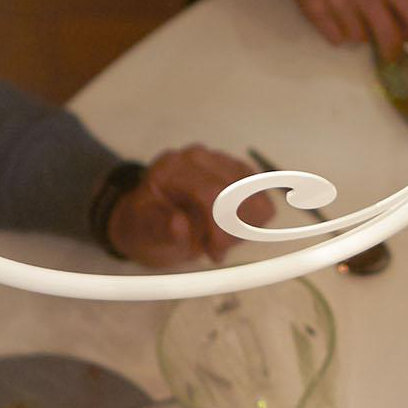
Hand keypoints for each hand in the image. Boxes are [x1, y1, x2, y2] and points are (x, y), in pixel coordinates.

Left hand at [106, 145, 271, 269]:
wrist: (154, 217)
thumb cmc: (149, 225)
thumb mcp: (146, 232)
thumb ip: (160, 228)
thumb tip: (178, 225)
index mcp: (172, 168)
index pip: (210, 192)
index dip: (220, 225)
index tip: (215, 250)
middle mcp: (197, 157)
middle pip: (239, 190)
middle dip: (233, 226)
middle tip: (215, 248)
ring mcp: (219, 160)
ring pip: (256, 193)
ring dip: (243, 224)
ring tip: (218, 237)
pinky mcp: (237, 169)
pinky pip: (261, 197)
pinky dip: (250, 219)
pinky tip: (227, 228)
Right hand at [271, 0, 407, 64]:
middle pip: (389, 38)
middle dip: (392, 50)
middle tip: (390, 52)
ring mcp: (339, 2)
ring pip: (361, 39)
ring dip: (360, 32)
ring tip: (351, 10)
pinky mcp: (316, 10)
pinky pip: (337, 39)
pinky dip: (338, 32)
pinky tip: (334, 12)